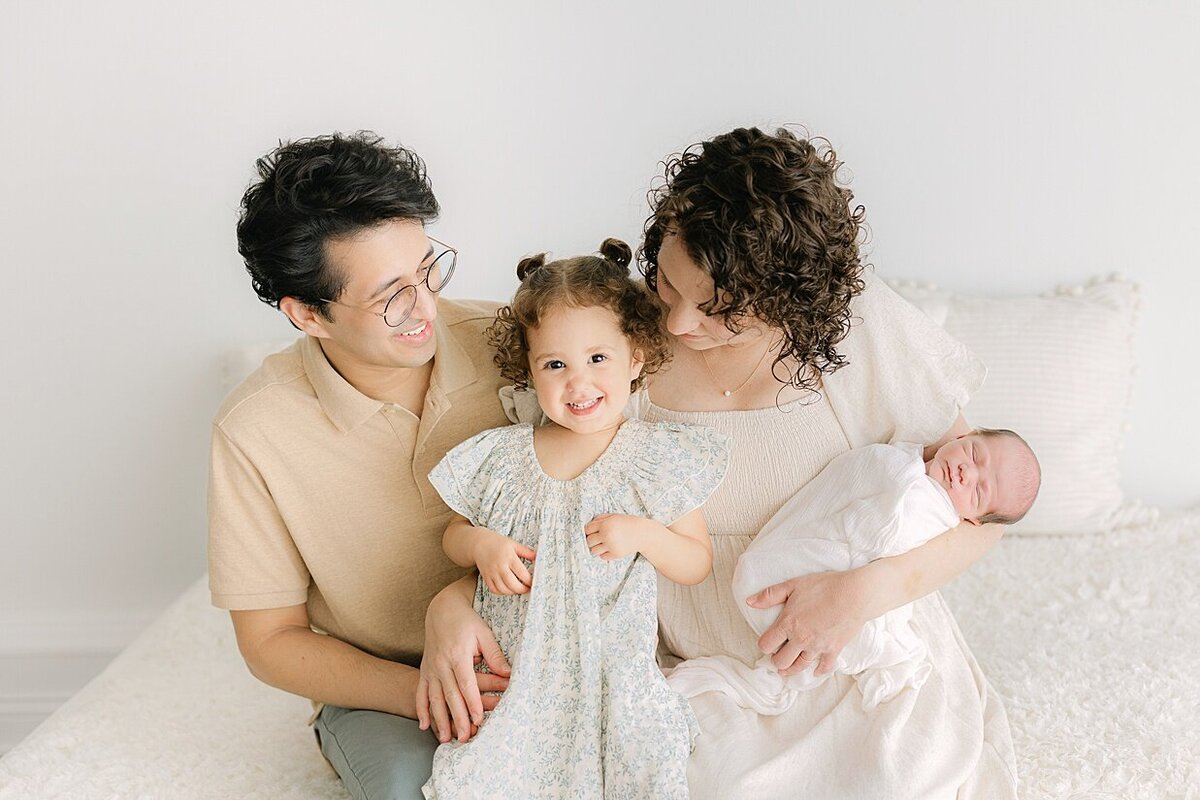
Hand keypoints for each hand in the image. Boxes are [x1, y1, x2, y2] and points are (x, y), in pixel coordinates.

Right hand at [416, 579, 510, 742]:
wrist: (441, 609)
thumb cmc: (466, 621)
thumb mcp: (484, 633)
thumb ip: (494, 654)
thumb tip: (508, 673)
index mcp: (457, 654)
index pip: (466, 684)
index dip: (472, 703)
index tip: (478, 720)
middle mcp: (441, 663)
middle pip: (450, 695)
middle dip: (457, 718)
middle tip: (463, 738)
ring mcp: (431, 668)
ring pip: (434, 698)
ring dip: (439, 719)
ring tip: (445, 738)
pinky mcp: (424, 670)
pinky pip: (420, 693)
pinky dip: (421, 710)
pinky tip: (424, 726)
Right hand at [473, 528, 535, 594]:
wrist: (479, 543)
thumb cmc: (497, 543)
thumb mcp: (513, 544)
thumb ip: (526, 552)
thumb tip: (538, 557)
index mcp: (509, 557)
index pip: (522, 573)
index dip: (529, 581)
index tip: (534, 582)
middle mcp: (500, 566)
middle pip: (513, 584)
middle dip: (523, 589)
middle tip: (528, 588)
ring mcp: (492, 573)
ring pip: (503, 589)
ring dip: (513, 592)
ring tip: (519, 589)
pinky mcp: (486, 577)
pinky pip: (494, 590)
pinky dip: (502, 592)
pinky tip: (508, 589)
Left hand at [584, 514, 647, 559]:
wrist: (643, 534)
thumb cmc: (627, 523)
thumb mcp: (613, 516)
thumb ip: (600, 519)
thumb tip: (587, 527)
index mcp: (605, 524)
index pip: (587, 529)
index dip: (589, 530)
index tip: (593, 531)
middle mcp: (606, 535)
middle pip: (589, 541)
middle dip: (592, 540)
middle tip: (599, 538)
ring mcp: (611, 545)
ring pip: (594, 551)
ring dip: (597, 547)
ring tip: (603, 544)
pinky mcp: (616, 554)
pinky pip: (602, 556)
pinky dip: (604, 553)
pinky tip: (610, 548)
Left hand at [745, 568, 869, 676]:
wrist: (854, 594)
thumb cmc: (824, 586)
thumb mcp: (793, 585)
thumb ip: (770, 595)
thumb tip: (749, 602)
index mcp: (788, 624)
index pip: (766, 645)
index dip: (764, 644)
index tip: (767, 641)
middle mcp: (801, 640)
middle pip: (780, 661)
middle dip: (776, 660)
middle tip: (777, 655)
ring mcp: (817, 647)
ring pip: (799, 667)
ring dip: (791, 669)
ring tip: (786, 669)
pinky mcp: (833, 651)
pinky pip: (824, 667)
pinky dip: (818, 670)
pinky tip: (815, 670)